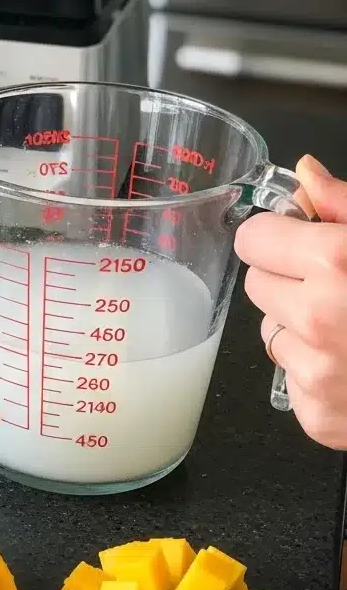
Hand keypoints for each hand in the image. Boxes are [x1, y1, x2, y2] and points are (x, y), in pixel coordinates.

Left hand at [235, 155, 346, 448]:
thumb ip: (346, 207)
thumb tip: (307, 174)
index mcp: (335, 264)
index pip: (252, 239)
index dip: (278, 238)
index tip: (299, 244)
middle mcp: (316, 318)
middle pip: (257, 285)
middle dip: (289, 282)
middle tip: (338, 288)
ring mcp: (316, 372)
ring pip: (273, 332)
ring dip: (302, 329)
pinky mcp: (318, 416)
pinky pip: (293, 380)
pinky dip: (317, 375)